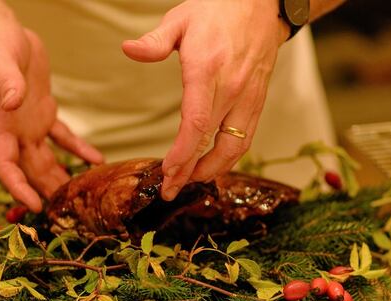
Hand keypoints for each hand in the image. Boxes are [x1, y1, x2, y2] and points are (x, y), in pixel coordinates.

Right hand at [0, 19, 103, 211]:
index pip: (5, 165)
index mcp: (1, 125)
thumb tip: (13, 103)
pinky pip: (63, 138)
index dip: (17, 188)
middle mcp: (15, 131)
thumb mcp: (0, 60)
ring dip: (62, 179)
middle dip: (46, 193)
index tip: (33, 206)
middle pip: (30, 171)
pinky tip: (96, 161)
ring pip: (47, 161)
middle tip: (68, 215)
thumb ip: (7, 82)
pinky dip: (78, 150)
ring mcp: (30, 124)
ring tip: (82, 198)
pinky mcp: (44, 112)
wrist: (2, 32)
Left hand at [122, 0, 287, 199]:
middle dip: (190, 172)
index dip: (182, 153)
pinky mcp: (258, 101)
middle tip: (170, 190)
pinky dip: (229, 157)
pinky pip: (246, 137)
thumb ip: (155, 41)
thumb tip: (129, 50)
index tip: (167, 170)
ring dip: (213, 170)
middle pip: (213, 144)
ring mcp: (249, 97)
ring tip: (190, 182)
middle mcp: (232, 89)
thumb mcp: (180, 19)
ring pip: (235, 147)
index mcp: (208, 71)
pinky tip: (213, 165)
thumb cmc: (217, 10)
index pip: (196, 123)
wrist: (261, 3)